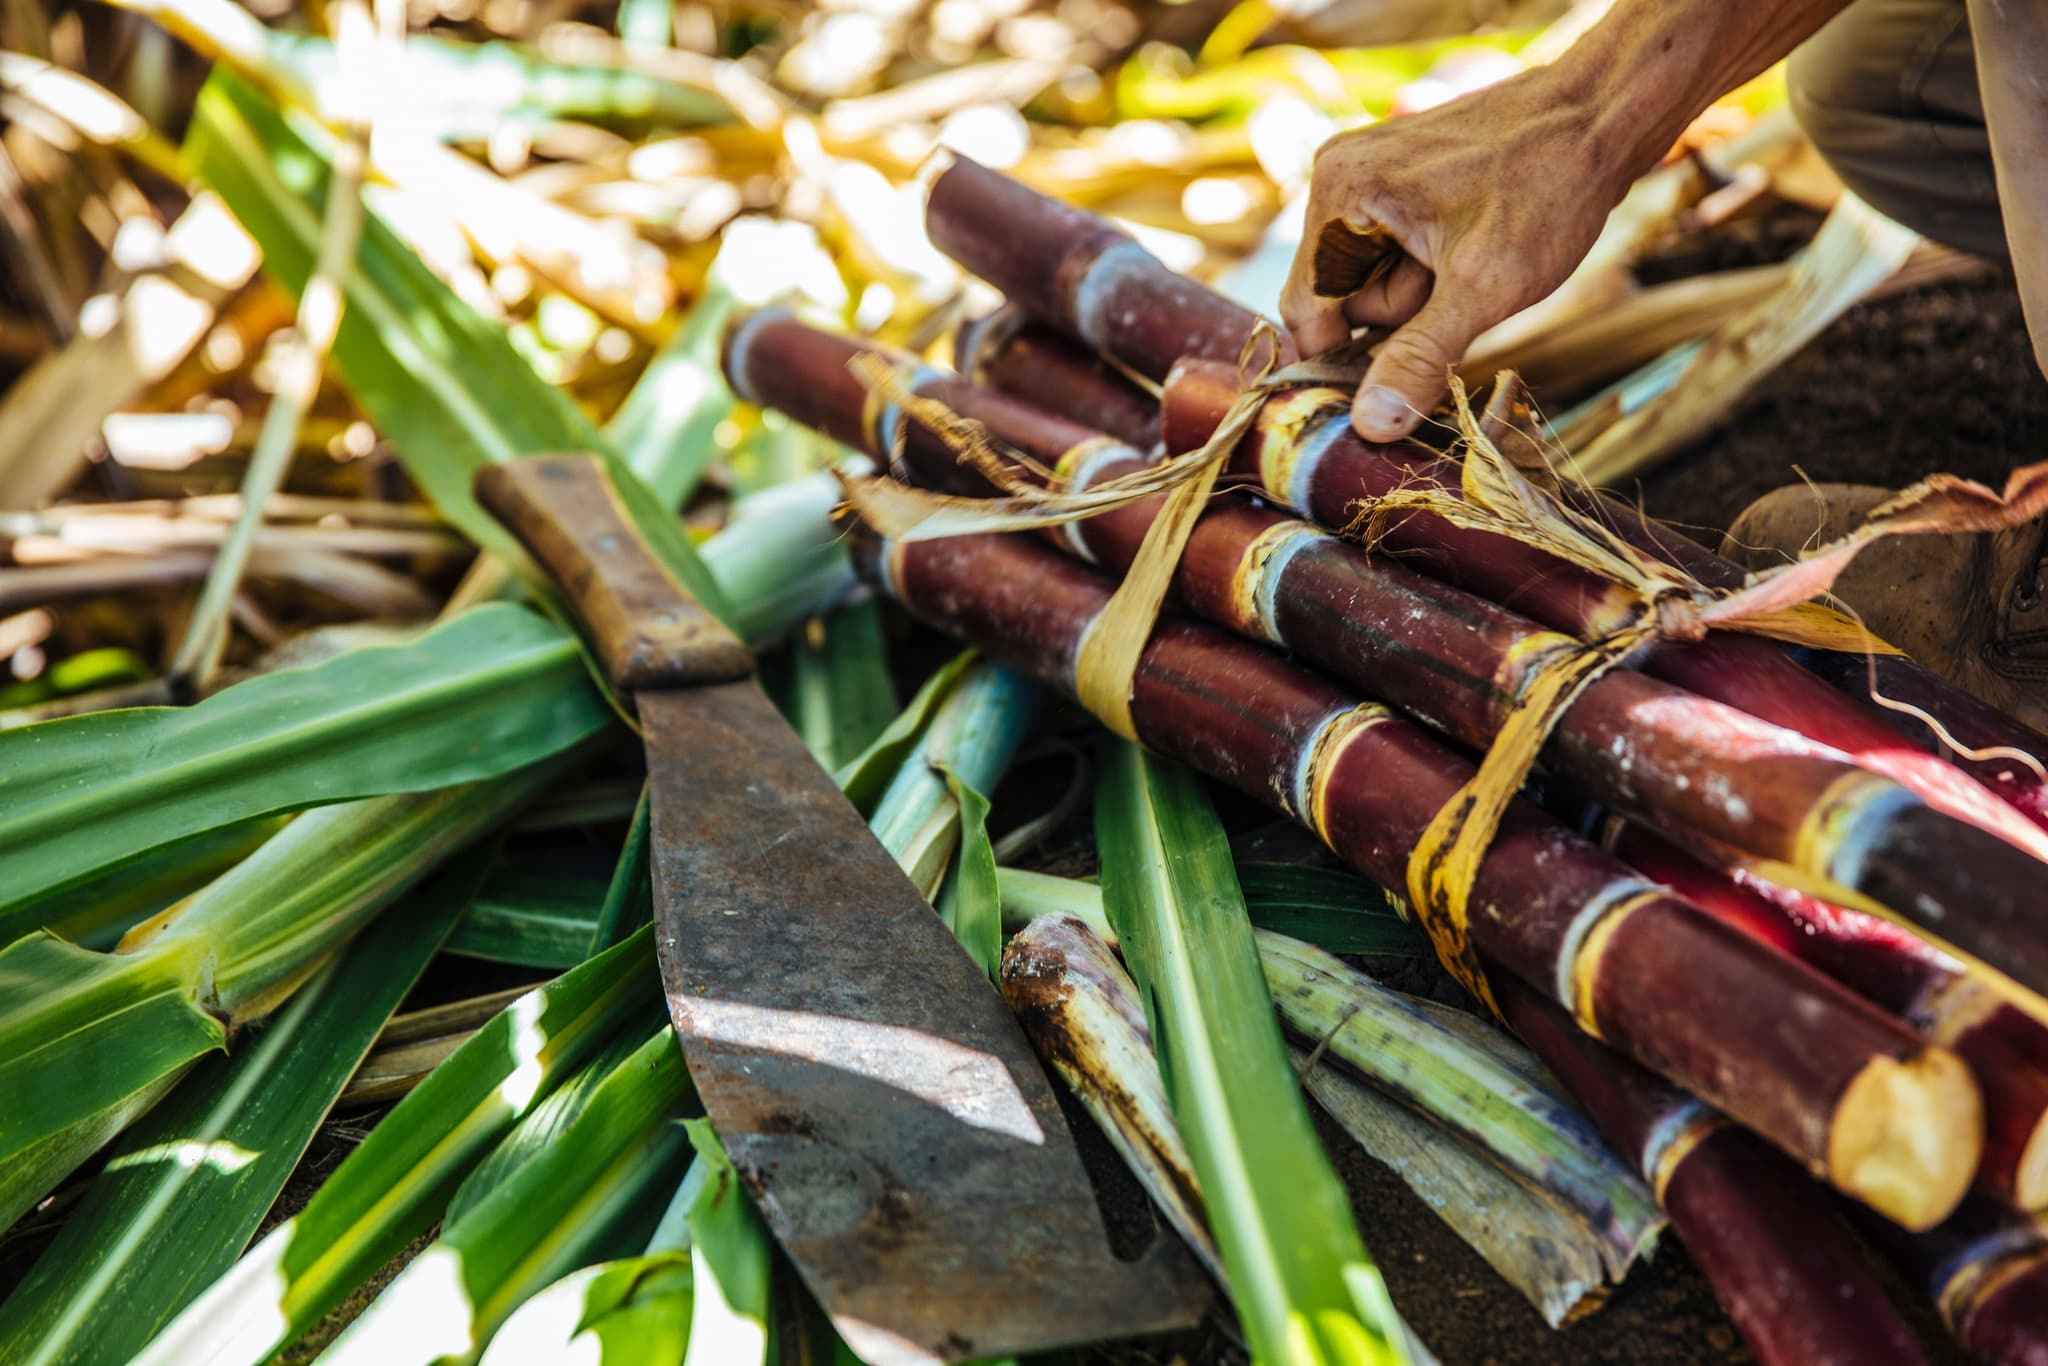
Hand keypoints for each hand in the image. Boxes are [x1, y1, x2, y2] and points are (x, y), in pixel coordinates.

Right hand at [1282, 62, 1651, 439]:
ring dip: (1422, 291)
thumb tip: (1369, 426)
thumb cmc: (1550, 188)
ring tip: (1477, 257)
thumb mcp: (1485, 288)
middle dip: (1400, 313)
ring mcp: (1367, 174)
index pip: (1306, 312)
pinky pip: (1392, 253)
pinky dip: (1431, 267)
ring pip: (1370, 280)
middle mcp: (1339, 176)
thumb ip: (1420, 357)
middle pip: (1341, 298)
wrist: (1604, 115)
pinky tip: (1472, 246)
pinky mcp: (1396, 180)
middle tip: (1462, 284)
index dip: (1347, 359)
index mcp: (1340, 192)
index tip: (1395, 387)